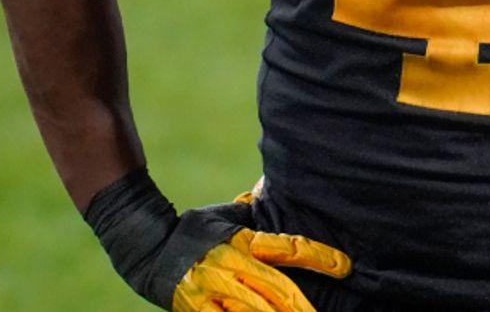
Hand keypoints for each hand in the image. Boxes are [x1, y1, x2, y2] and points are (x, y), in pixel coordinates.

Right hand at [83, 170, 348, 310]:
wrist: (145, 246)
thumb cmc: (195, 229)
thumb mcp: (228, 215)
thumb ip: (257, 212)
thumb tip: (280, 190)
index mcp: (239, 239)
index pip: (284, 247)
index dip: (316, 256)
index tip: (344, 265)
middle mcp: (227, 265)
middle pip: (273, 287)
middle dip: (301, 304)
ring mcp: (210, 290)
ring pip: (252, 310)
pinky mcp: (196, 309)